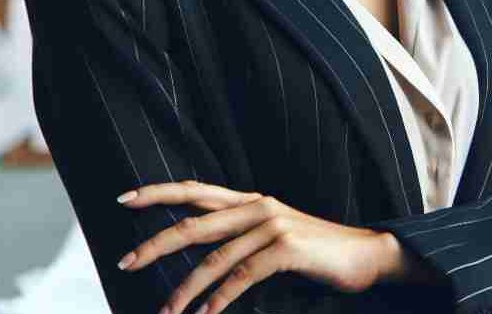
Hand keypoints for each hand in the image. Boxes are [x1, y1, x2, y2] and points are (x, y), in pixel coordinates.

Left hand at [116, 180, 424, 313]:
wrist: (368, 255)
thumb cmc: (317, 252)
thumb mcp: (274, 236)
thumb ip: (240, 237)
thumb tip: (199, 257)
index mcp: (250, 200)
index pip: (194, 190)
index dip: (157, 193)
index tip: (122, 200)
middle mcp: (257, 206)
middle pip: (193, 223)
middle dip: (154, 245)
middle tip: (125, 262)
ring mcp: (272, 225)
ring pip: (214, 258)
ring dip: (185, 289)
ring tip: (166, 311)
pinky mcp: (286, 249)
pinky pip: (242, 276)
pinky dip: (220, 299)